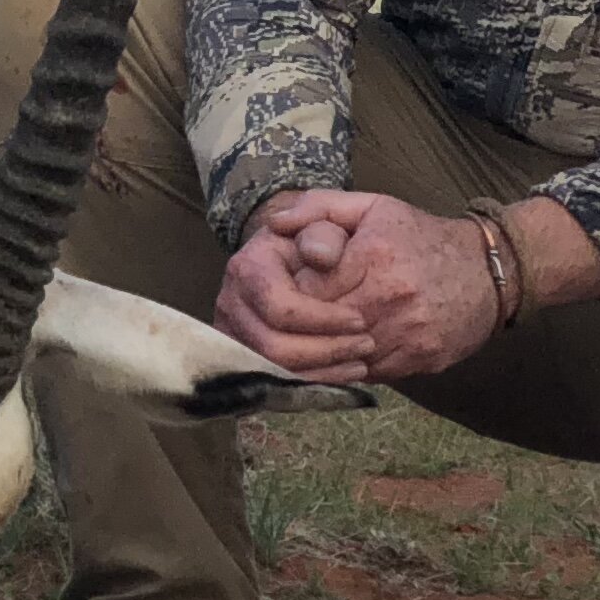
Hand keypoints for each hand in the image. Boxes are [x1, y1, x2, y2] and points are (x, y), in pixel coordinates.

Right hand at [210, 214, 379, 379]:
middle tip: (366, 344)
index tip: (361, 320)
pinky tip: (344, 373)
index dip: (322, 320)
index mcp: (249, 265)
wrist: (315, 262)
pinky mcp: (245, 357)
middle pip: (273, 346)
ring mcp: (235, 333)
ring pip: (273, 369)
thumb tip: (315, 253)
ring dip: (322, 371)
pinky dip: (312, 383)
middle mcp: (232, 301)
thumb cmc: (333, 240)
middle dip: (326, 350)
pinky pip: (274, 382)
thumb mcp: (339, 216)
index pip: (280, 307)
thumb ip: (324, 219)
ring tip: (361, 361)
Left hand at [254, 188, 500, 382]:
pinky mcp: (422, 359)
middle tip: (289, 321)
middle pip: (321, 327)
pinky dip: (351, 366)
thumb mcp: (372, 206)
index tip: (284, 292)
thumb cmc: (420, 235)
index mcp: (374, 257)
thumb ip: (318, 208)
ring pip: (343, 357)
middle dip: (299, 327)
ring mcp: (410, 333)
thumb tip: (274, 223)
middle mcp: (392, 298)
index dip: (288, 295)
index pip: (306, 290)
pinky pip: (371, 372)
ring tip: (312, 338)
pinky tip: (343, 352)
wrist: (489, 270)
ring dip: (323, 351)